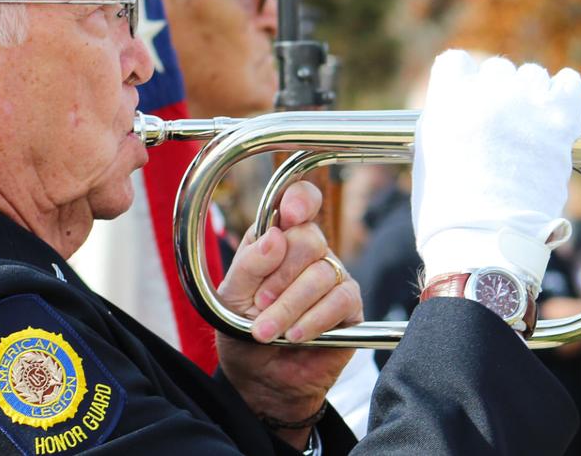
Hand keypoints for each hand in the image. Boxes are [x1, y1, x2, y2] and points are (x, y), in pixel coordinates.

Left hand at [216, 181, 361, 448]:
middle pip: (310, 238)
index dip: (300, 201)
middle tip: (259, 304)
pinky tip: (297, 335)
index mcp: (278, 239)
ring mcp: (332, 277)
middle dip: (280, 275)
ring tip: (267, 332)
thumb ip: (249, 265)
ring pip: (322, 273)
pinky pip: (341, 300)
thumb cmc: (242, 332)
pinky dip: (315, 318)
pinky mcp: (349, 307)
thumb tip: (275, 237)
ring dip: (289, 305)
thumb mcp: (231, 297)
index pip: (300, 202)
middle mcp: (308, 253)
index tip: (289, 216)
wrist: (259, 379)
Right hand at [413, 51, 580, 284]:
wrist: (485, 243)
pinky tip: (557, 103)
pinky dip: (564, 90)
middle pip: (496, 68)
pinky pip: (569, 85)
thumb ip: (443, 116)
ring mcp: (526, 107)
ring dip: (528, 94)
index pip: (455, 62)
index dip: (460, 83)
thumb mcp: (427, 153)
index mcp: (448, 99)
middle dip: (496, 91)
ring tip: (526, 122)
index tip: (466, 101)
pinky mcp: (559, 124)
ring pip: (531, 75)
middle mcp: (488, 94)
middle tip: (498, 121)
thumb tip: (460, 103)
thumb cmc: (447, 209)